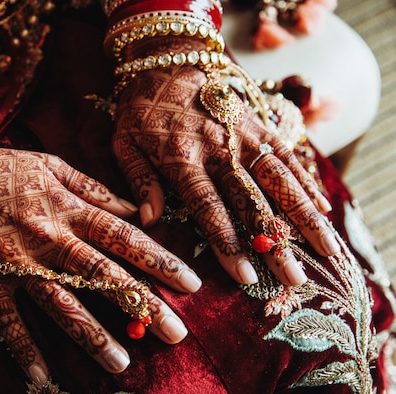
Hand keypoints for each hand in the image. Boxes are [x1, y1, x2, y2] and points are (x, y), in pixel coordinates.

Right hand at [0, 130, 201, 383]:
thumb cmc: (3, 168)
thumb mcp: (53, 165)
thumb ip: (95, 189)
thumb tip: (135, 209)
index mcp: (69, 208)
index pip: (124, 236)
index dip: (160, 260)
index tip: (191, 285)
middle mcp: (49, 238)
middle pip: (102, 275)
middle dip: (141, 304)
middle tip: (175, 333)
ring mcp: (18, 263)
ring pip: (60, 303)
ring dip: (91, 334)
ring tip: (121, 363)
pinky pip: (7, 319)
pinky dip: (22, 348)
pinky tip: (42, 378)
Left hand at [111, 38, 338, 286]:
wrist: (166, 60)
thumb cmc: (141, 109)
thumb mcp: (124, 143)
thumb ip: (138, 180)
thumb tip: (148, 221)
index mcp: (181, 159)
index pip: (208, 207)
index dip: (227, 242)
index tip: (246, 274)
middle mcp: (217, 149)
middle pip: (251, 201)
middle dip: (273, 241)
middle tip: (294, 277)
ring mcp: (242, 135)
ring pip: (279, 180)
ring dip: (303, 216)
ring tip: (326, 249)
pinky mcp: (257, 124)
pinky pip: (285, 155)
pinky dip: (305, 181)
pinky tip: (323, 207)